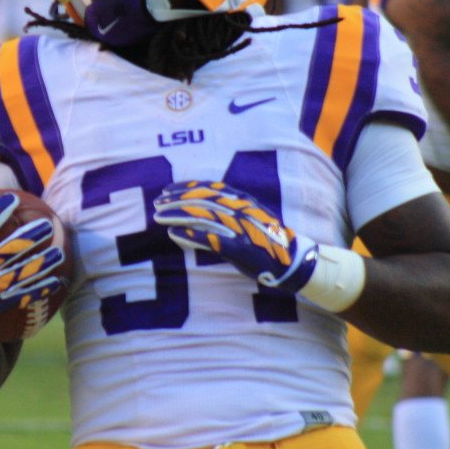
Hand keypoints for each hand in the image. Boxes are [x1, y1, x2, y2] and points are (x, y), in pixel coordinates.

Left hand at [153, 181, 319, 293]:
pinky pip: (210, 239)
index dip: (186, 187)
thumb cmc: (266, 240)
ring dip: (177, 215)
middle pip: (201, 199)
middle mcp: (240, 210)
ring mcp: (239, 228)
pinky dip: (190, 235)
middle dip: (176, 200)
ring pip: (202, 216)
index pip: (209, 188)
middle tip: (157, 203)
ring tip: (158, 216)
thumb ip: (227, 211)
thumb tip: (203, 210)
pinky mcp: (239, 248)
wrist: (292, 261)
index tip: (167, 189)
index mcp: (242, 201)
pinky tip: (174, 234)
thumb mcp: (248, 218)